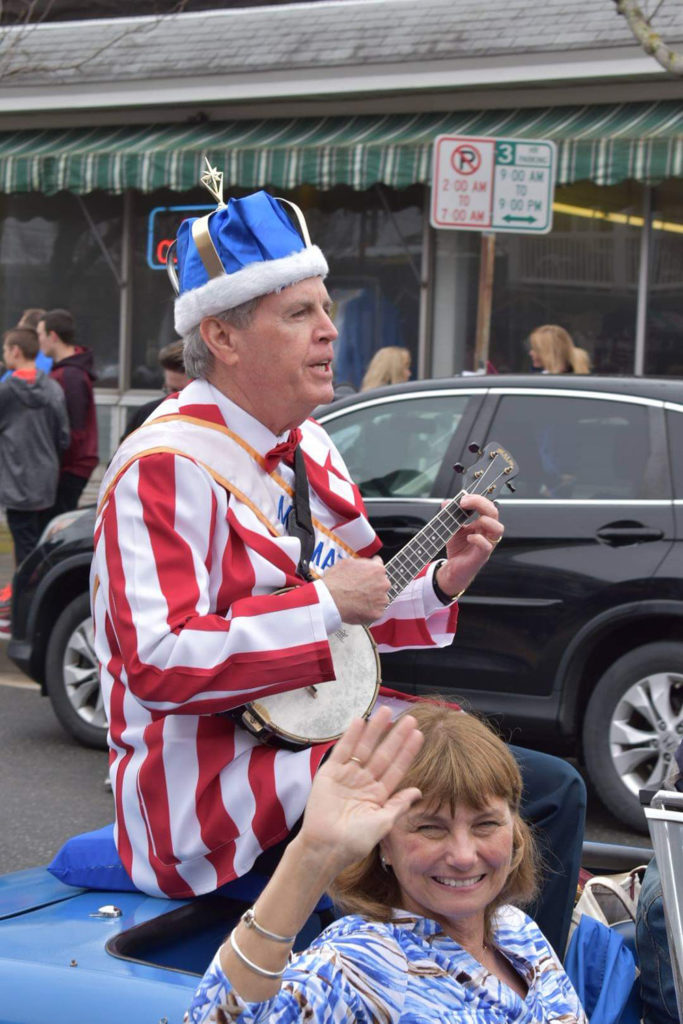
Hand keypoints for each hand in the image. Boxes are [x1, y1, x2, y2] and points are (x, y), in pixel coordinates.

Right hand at [294, 706, 423, 875]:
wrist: (326, 848)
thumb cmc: (355, 842)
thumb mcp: (383, 823)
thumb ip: (399, 804)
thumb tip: (418, 791)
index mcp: (378, 795)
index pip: (397, 768)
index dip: (407, 752)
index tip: (418, 735)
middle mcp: (364, 782)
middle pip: (383, 754)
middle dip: (395, 736)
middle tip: (409, 718)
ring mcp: (348, 776)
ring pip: (365, 748)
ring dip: (376, 730)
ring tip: (387, 712)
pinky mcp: (330, 773)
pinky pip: (343, 751)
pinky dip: (350, 736)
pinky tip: (361, 721)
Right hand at [323, 556, 389, 624]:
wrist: (330, 600)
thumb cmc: (335, 581)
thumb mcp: (347, 562)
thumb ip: (361, 564)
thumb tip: (364, 565)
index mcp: (377, 569)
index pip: (379, 566)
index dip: (371, 570)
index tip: (367, 574)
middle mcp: (384, 584)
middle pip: (381, 583)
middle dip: (373, 585)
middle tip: (358, 589)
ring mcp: (382, 600)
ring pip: (380, 598)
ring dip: (372, 599)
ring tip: (357, 600)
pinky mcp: (378, 613)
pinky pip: (376, 611)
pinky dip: (369, 611)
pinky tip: (358, 608)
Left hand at [436, 492, 503, 597]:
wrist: (453, 569)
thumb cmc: (458, 548)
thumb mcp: (452, 528)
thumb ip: (450, 515)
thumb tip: (446, 502)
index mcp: (482, 524)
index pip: (487, 506)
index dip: (477, 499)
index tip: (463, 498)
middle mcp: (487, 532)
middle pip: (494, 513)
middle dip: (481, 504)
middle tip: (465, 502)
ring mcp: (486, 544)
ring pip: (498, 529)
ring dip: (486, 520)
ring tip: (473, 521)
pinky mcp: (481, 556)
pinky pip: (487, 546)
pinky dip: (478, 539)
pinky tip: (469, 538)